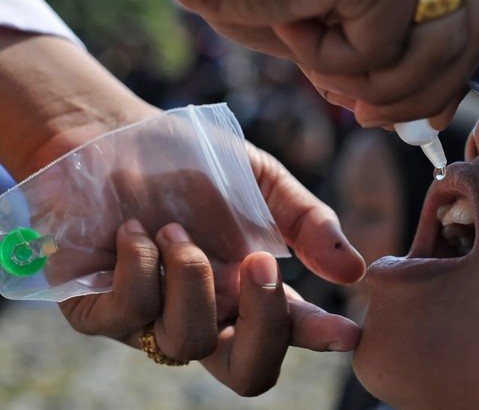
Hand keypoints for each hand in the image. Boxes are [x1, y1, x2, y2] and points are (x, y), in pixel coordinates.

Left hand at [0, 32, 363, 394]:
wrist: (110, 134)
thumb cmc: (188, 160)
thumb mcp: (260, 180)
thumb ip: (307, 221)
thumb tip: (355, 271)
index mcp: (247, 289)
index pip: (290, 330)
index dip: (321, 339)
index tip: (348, 333)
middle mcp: (205, 313)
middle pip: (246, 372)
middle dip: (264, 325)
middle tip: (261, 263)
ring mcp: (151, 318)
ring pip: (186, 342)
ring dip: (190, 274)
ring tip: (173, 226)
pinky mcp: (95, 309)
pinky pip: (127, 315)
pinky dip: (138, 265)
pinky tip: (133, 229)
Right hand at [2, 0, 478, 127]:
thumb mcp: (331, 13)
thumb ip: (385, 45)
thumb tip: (425, 103)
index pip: (471, 8)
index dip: (454, 71)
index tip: (425, 113)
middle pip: (470, 31)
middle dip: (424, 93)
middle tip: (371, 117)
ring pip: (435, 49)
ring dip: (375, 83)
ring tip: (318, 66)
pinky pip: (380, 48)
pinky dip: (331, 60)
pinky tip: (290, 22)